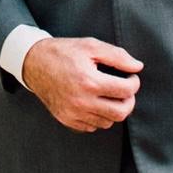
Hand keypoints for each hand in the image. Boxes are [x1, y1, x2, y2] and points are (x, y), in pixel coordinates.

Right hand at [22, 37, 141, 132]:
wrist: (34, 63)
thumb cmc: (64, 52)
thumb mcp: (91, 46)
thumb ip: (118, 56)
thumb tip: (138, 67)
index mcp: (89, 81)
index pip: (126, 91)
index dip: (134, 82)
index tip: (130, 76)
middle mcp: (81, 101)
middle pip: (120, 112)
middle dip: (129, 100)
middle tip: (125, 89)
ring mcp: (73, 113)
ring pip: (108, 122)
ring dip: (113, 109)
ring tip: (109, 94)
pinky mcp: (67, 119)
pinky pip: (92, 126)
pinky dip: (98, 116)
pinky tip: (95, 102)